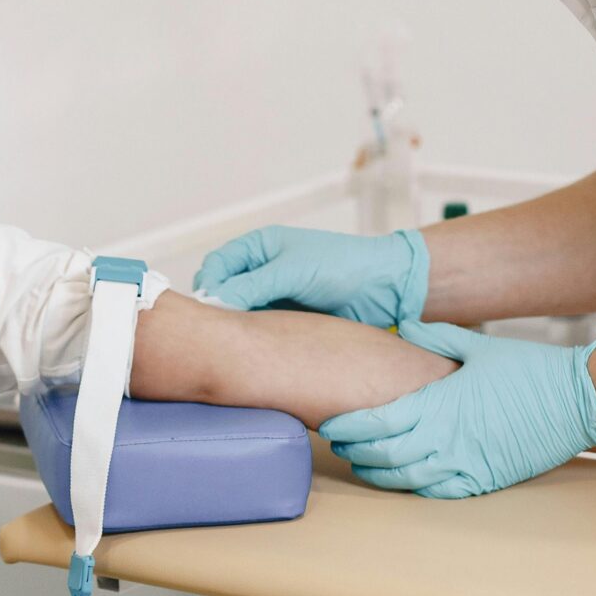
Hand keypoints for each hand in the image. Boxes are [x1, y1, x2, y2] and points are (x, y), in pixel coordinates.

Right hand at [193, 225, 428, 324]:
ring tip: (234, 344)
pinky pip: (259, 328)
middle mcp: (262, 269)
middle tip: (219, 331)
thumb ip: (252, 285)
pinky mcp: (286, 317)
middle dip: (217, 308)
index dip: (209, 285)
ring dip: (235, 325)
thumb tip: (215, 301)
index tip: (210, 309)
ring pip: (239, 313)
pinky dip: (254, 336)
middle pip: (222, 290)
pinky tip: (253, 349)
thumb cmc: (342, 266)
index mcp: (260, 246)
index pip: (217, 265)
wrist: (385, 288)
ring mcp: (273, 294)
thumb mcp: (292, 272)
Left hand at [319, 321, 595, 497]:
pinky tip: (403, 480)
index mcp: (439, 403)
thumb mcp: (478, 346)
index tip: (329, 422)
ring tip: (363, 464)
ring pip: (404, 479)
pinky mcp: (484, 480)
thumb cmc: (529, 369)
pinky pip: (438, 493)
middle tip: (339, 444)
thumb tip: (405, 326)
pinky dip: (413, 489)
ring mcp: (465, 464)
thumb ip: (435, 336)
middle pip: (381, 455)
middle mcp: (446, 439)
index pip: (376, 422)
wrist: (578, 400)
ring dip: (377, 473)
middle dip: (354, 451)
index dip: (347, 425)